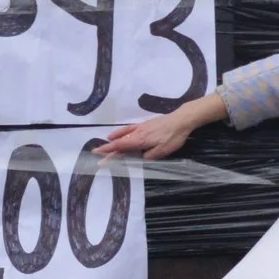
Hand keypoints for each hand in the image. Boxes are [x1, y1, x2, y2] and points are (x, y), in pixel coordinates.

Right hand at [96, 87, 226, 160]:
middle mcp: (138, 133)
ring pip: (124, 133)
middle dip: (109, 147)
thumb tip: (141, 158)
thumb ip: (150, 155)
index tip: (97, 152)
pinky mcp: (146, 124)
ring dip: (115, 137)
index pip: (120, 146)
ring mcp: (141, 127)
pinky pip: (131, 128)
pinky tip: (124, 131)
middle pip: (120, 141)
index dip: (108, 150)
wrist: (181, 120)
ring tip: (108, 140)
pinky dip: (124, 130)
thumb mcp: (163, 151)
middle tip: (97, 152)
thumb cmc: (173, 137)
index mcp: (140, 140)